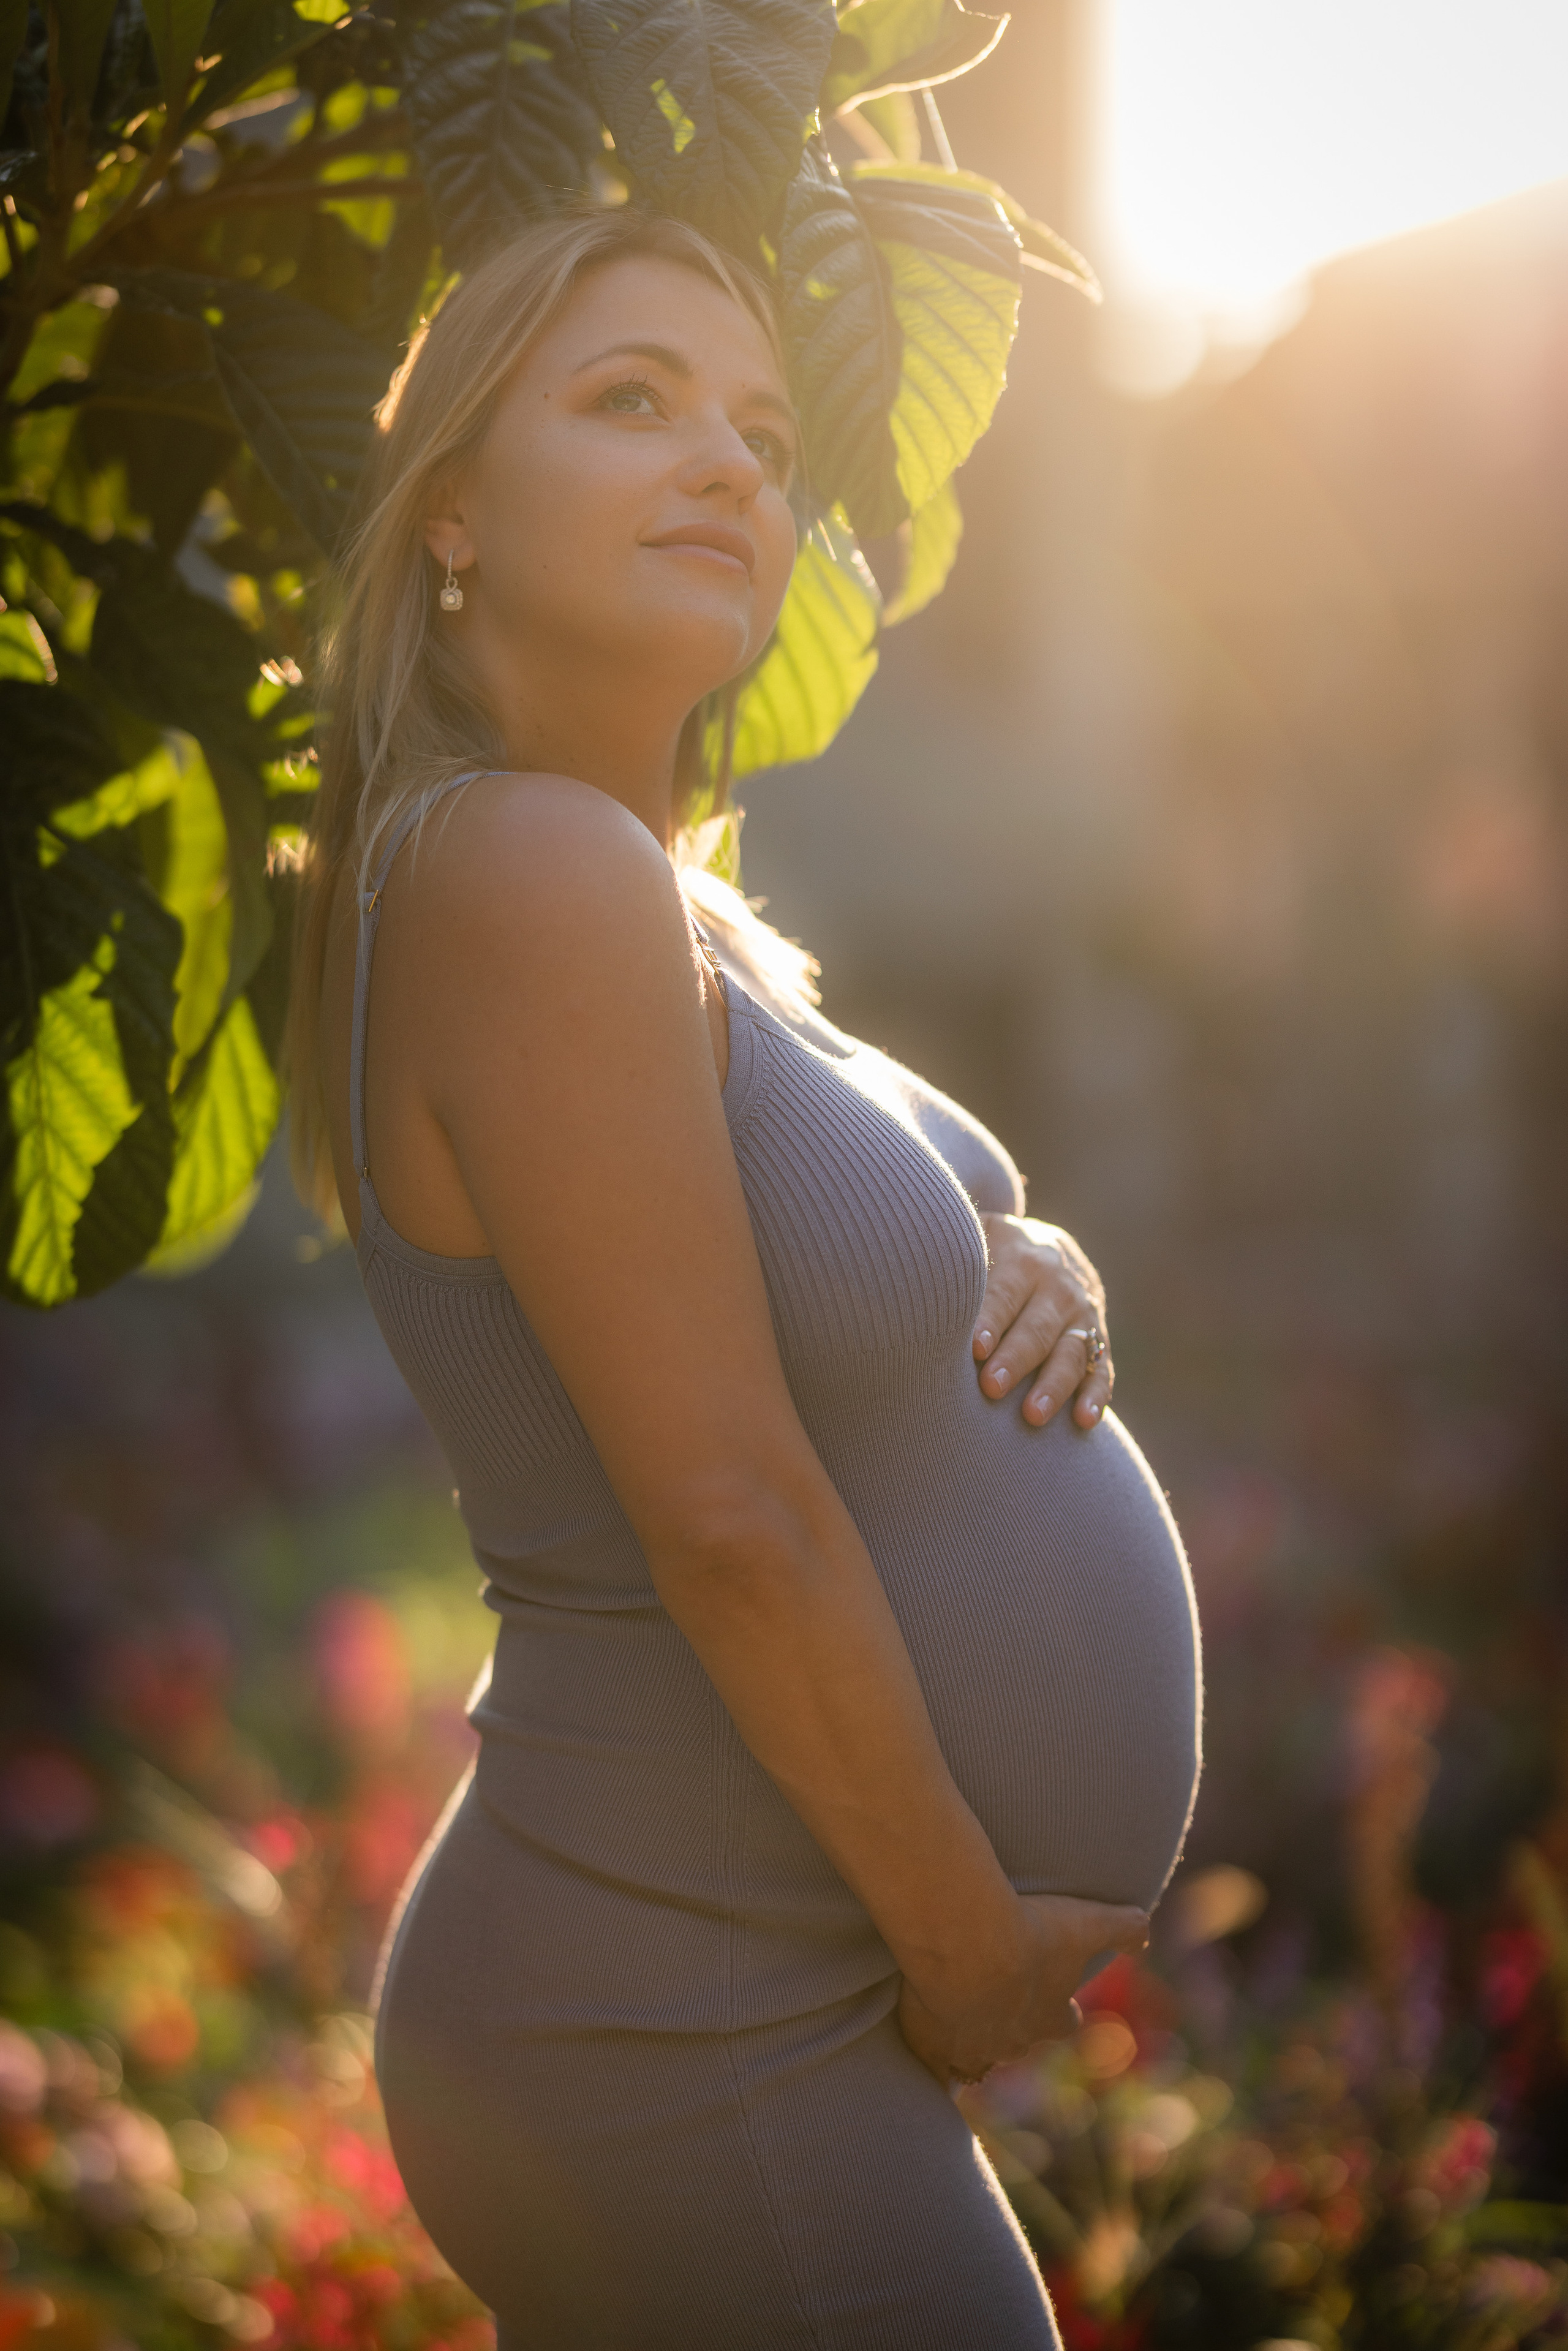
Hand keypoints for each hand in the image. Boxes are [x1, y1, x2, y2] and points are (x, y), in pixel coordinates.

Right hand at [897, 1894, 1148, 2086]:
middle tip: (995, 1993)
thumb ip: (1125, 1927)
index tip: (1052, 1993)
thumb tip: (1144, 1936)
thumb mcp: (1089, 1921)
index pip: (1063, 2022)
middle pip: (1017, 2040)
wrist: (967, 1944)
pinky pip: (933, 2070)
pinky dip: (932, 2064)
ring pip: (975, 2058)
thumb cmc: (1030, 1932)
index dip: (1059, 2009)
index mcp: (1051, 2017)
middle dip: (1010, 2024)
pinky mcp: (932, 2050)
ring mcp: (972, 2050)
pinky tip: (922, 2053)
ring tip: (954, 2015)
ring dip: (969, 2040)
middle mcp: (1014, 2042)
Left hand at [972, 1215, 1112, 1429]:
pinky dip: (1095, 1396)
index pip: (1005, 1292)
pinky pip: (1101, 1370)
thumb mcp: (975, 1238)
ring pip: (1071, 1352)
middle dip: (1015, 1359)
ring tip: (1032, 1415)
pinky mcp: (1098, 1339)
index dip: (991, 1319)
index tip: (975, 1347)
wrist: (1047, 1246)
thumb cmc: (990, 1252)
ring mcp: (1082, 1314)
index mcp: (1022, 1259)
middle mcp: (1058, 1286)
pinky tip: (1084, 1421)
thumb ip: (954, 1254)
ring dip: (1054, 1385)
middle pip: (1037, 1327)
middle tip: (991, 1387)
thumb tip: (909, 1271)